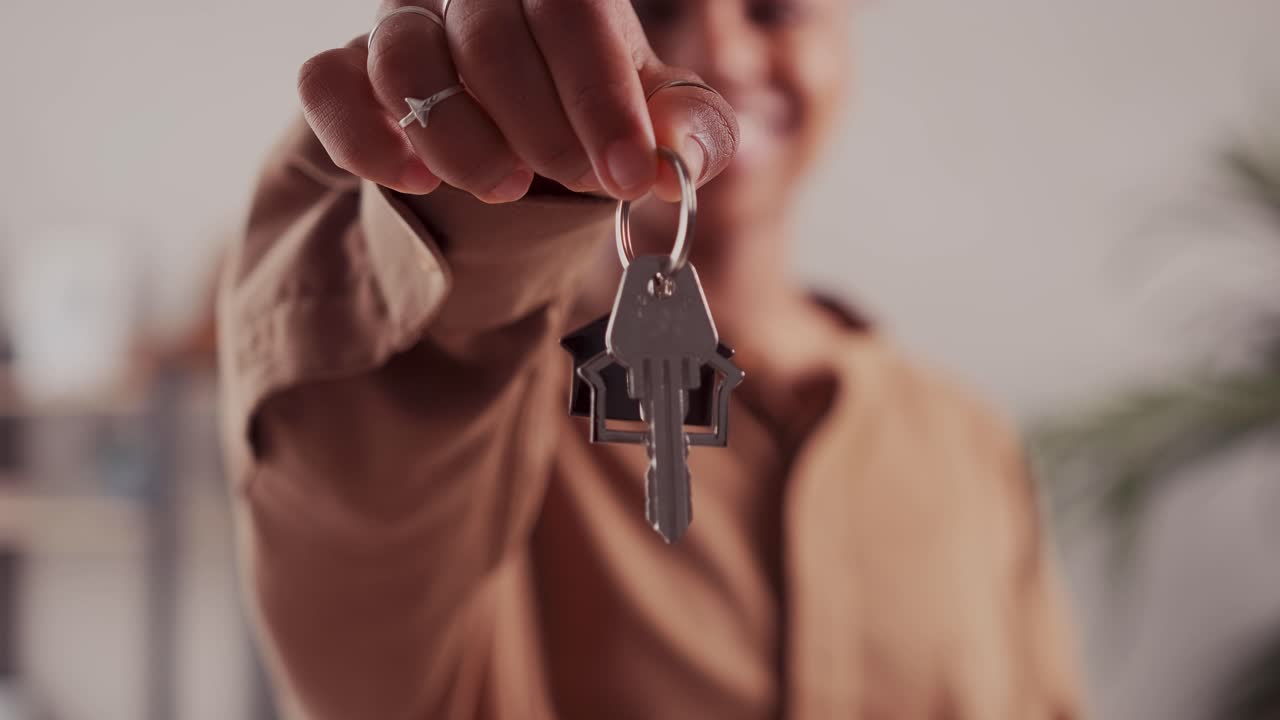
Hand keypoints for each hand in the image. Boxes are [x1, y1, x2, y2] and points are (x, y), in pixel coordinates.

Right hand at [297, 0, 738, 202]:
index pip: (572, 11)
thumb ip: (689, 130)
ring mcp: (400, 24)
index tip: (630, 173)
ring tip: (507, 188)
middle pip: (490, 37)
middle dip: (543, 129)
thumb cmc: (589, 112)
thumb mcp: (653, 119)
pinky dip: (367, 142)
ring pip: (404, 60)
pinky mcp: (344, 71)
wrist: (513, 133)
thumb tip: (677, 161)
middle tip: (579, 183)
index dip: (601, 96)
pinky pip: (325, 86)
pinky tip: (416, 182)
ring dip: (461, 141)